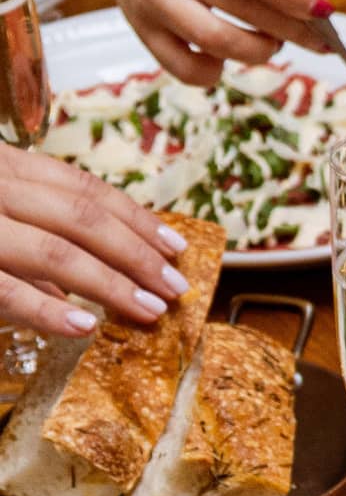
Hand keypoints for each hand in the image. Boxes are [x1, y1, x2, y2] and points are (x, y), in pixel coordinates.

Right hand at [0, 149, 196, 337]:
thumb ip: (41, 231)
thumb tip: (108, 268)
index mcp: (6, 168)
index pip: (83, 190)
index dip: (137, 220)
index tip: (178, 249)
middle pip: (81, 218)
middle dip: (137, 255)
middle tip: (175, 289)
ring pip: (55, 252)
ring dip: (110, 285)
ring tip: (149, 310)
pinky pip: (8, 292)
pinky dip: (48, 311)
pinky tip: (84, 327)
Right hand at [84, 0, 336, 85]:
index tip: (324, 10)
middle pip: (244, 10)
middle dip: (292, 30)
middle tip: (317, 36)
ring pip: (218, 44)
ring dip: (260, 52)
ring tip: (272, 40)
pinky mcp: (143, 30)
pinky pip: (186, 69)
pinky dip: (215, 72)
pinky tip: (227, 54)